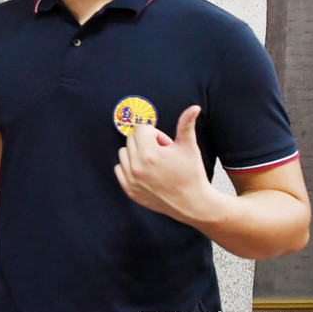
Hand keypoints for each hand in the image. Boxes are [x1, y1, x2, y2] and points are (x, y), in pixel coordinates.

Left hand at [114, 105, 212, 221]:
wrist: (193, 203)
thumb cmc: (192, 174)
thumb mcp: (189, 147)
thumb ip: (186, 124)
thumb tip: (194, 108)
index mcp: (150, 153)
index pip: (141, 128)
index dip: (156, 134)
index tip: (166, 145)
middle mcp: (137, 166)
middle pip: (132, 139)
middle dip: (147, 142)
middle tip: (163, 154)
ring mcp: (131, 179)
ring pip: (124, 153)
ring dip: (136, 154)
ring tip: (155, 164)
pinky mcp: (129, 190)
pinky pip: (119, 168)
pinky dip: (129, 167)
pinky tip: (146, 172)